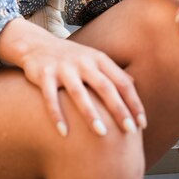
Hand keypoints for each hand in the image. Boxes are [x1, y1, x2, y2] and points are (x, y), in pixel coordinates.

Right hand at [20, 36, 145, 137]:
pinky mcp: (44, 74)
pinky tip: (64, 133)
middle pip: (104, 86)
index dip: (133, 102)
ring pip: (78, 92)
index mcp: (98, 59)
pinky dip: (57, 115)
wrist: (36, 44)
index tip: (142, 124)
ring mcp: (63, 67)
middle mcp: (82, 62)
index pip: (121, 81)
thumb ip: (111, 72)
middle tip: (130, 131)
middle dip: (118, 109)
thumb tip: (134, 85)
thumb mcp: (92, 59)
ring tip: (102, 133)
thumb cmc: (71, 58)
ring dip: (90, 113)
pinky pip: (50, 97)